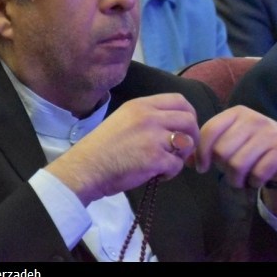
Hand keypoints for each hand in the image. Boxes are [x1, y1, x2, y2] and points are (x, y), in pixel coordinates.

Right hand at [45, 94, 199, 205]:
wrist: (85, 168)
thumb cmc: (102, 148)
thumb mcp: (124, 119)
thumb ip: (147, 118)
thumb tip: (173, 127)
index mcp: (141, 105)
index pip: (179, 100)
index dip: (189, 114)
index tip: (185, 128)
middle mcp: (150, 117)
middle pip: (189, 119)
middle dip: (192, 136)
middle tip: (183, 150)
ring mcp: (153, 137)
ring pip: (187, 142)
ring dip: (182, 155)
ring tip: (167, 163)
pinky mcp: (155, 158)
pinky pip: (177, 165)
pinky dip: (170, 173)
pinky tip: (157, 175)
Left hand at [196, 106, 276, 217]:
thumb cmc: (254, 147)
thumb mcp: (232, 139)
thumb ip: (210, 145)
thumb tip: (187, 159)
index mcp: (236, 113)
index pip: (209, 131)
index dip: (201, 153)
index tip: (202, 167)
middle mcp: (253, 119)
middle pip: (222, 151)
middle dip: (223, 169)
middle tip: (232, 172)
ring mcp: (270, 132)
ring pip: (238, 164)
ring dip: (238, 179)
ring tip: (244, 178)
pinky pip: (258, 173)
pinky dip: (255, 181)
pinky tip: (258, 178)